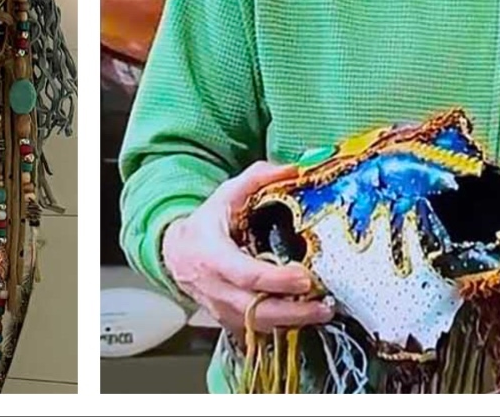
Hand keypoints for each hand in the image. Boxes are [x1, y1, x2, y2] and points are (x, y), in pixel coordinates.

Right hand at [161, 161, 332, 335]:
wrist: (175, 252)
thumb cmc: (205, 223)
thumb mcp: (226, 195)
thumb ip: (257, 178)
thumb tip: (294, 168)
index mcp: (211, 254)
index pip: (245, 275)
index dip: (276, 280)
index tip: (305, 278)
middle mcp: (214, 287)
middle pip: (255, 310)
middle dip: (292, 312)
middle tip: (323, 306)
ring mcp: (219, 308)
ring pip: (257, 325)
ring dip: (291, 322)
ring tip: (322, 312)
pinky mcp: (227, 320)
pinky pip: (255, 330)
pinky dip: (281, 326)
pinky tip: (303, 316)